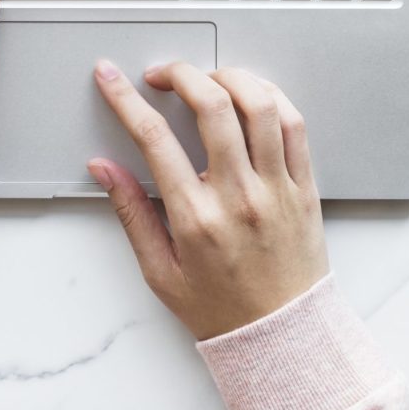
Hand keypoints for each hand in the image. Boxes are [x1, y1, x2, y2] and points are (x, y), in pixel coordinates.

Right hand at [88, 62, 328, 339]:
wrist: (283, 336)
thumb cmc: (223, 309)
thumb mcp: (160, 271)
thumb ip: (131, 213)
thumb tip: (104, 169)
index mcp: (197, 219)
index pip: (154, 139)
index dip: (125, 99)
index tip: (111, 77)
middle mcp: (239, 197)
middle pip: (212, 106)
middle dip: (180, 73)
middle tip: (162, 73)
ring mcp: (277, 188)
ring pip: (259, 104)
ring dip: (228, 75)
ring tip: (207, 78)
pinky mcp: (304, 186)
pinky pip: (294, 124)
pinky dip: (270, 96)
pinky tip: (250, 94)